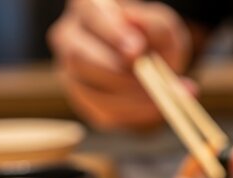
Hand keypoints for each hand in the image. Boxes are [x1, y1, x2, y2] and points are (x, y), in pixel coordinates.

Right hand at [48, 0, 194, 129]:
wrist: (154, 63)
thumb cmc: (153, 38)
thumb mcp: (163, 27)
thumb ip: (154, 26)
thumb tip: (136, 30)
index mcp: (88, 8)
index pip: (90, 14)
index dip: (111, 33)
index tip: (136, 49)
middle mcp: (69, 37)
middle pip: (78, 56)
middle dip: (116, 71)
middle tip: (149, 78)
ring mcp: (70, 71)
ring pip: (88, 88)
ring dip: (128, 95)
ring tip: (160, 93)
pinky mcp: (83, 101)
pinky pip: (102, 111)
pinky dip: (133, 112)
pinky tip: (156, 106)